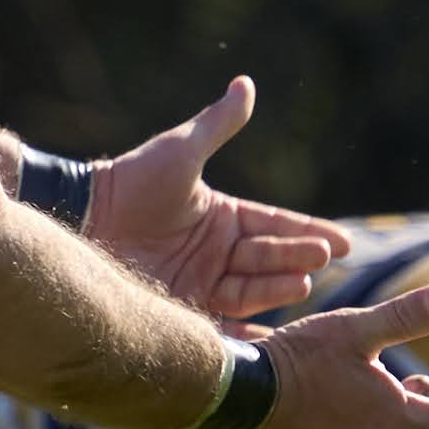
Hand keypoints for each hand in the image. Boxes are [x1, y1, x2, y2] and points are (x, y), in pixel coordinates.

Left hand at [85, 76, 352, 322]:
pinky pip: (219, 327)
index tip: (343, 242)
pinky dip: (244, 336)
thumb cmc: (131, 180)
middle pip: (269, 258)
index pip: (277, 225)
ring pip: (251, 291)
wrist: (84, 217)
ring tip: (301, 285)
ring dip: (277, 289)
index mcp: (224, 218)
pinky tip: (268, 344)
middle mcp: (218, 254)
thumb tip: (246, 84)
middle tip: (321, 258)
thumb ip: (217, 124)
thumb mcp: (180, 150)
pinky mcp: (180, 310)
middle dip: (297, 258)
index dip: (309, 231)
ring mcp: (201, 284)